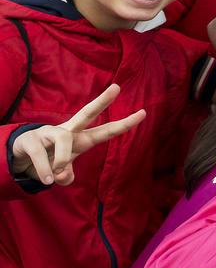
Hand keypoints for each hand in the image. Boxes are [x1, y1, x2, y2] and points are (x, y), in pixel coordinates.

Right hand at [8, 84, 144, 186]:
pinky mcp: (32, 139)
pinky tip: (46, 179)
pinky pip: (40, 155)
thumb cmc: (49, 160)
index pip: (106, 131)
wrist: (20, 157)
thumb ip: (66, 175)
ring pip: (63, 140)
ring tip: (54, 175)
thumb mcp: (61, 171)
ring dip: (60, 160)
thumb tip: (63, 177)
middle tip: (117, 87)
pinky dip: (45, 170)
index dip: (124, 124)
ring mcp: (49, 132)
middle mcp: (68, 131)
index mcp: (81, 139)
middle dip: (102, 101)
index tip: (143, 113)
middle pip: (87, 113)